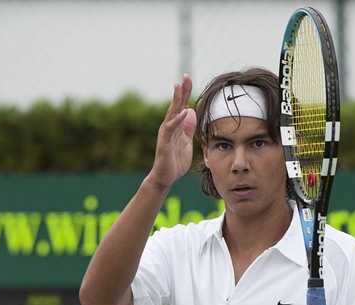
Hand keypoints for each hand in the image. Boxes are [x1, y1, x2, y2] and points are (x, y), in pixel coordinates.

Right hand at [149, 74, 196, 189]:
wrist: (166, 177)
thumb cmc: (176, 160)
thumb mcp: (186, 141)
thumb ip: (188, 127)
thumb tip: (190, 111)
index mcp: (176, 125)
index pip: (181, 105)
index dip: (186, 92)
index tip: (189, 78)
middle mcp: (169, 126)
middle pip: (176, 104)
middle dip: (182, 90)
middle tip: (186, 76)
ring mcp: (166, 133)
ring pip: (171, 113)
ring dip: (175, 100)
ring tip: (179, 87)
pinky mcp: (164, 143)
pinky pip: (170, 129)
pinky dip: (177, 120)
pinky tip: (182, 112)